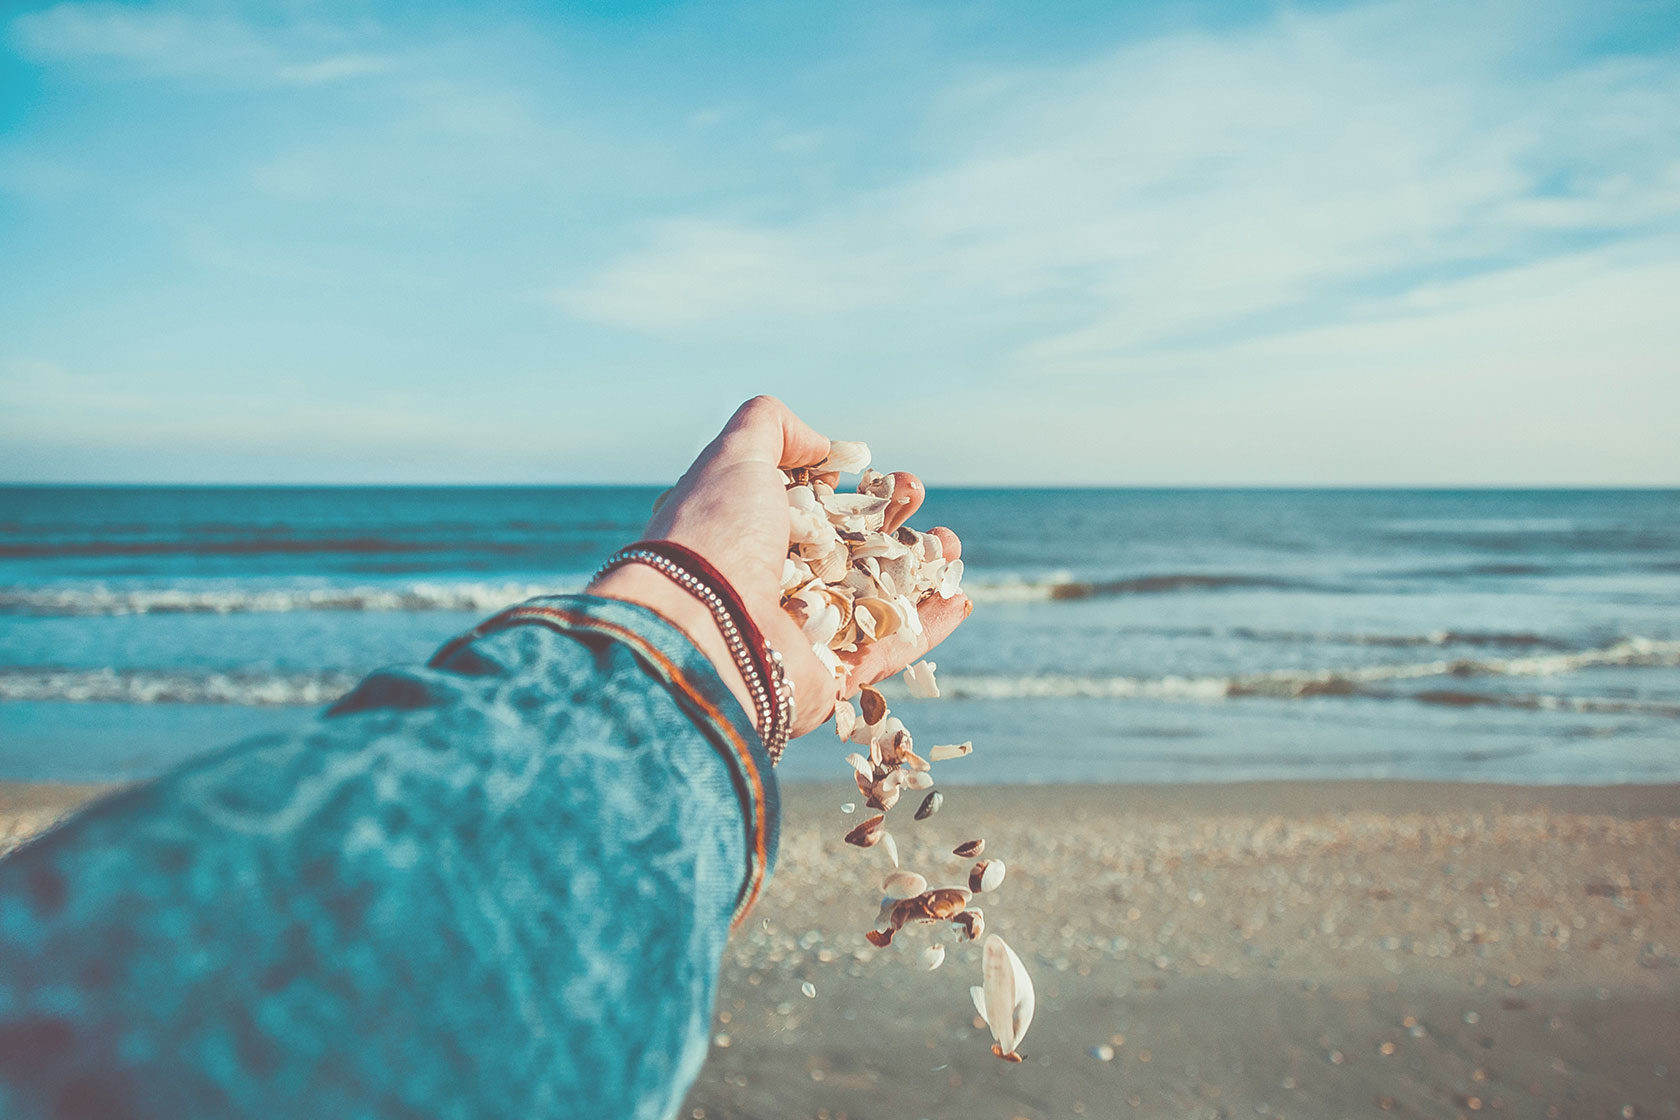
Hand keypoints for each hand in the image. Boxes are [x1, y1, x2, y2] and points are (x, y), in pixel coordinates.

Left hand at [587, 396, 971, 738]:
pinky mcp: (828, 680)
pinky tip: (958, 598)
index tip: (881, 472)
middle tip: (917, 490)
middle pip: (847, 550)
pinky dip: (925, 628)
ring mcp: (800, 637)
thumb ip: (772, 426)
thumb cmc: (713, 537)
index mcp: (746, 538)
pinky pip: (888, 652)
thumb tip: (822, 446)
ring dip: (918, 570)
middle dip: (890, 519)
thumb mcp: (734, 457)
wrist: (701, 631)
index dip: (849, 489)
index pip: (809, 511)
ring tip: (953, 543)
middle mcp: (771, 588)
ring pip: (873, 600)